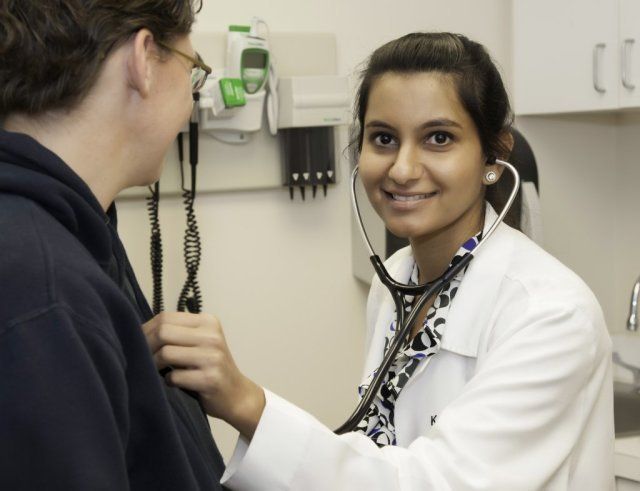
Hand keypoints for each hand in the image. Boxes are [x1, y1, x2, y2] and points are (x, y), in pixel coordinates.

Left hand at [142, 312, 264, 439]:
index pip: (166, 317)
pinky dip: (169, 382)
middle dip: (146, 346)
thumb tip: (138, 331)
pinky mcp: (210, 378)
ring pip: (166, 353)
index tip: (138, 342)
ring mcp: (213, 357)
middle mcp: (212, 336)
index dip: (146, 329)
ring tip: (157, 371)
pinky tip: (174, 383)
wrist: (236, 394)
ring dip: (154, 365)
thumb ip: (178, 333)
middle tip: (142, 359)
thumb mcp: (200, 342)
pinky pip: (174, 377)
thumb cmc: (211, 367)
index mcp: (208, 321)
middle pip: (163, 332)